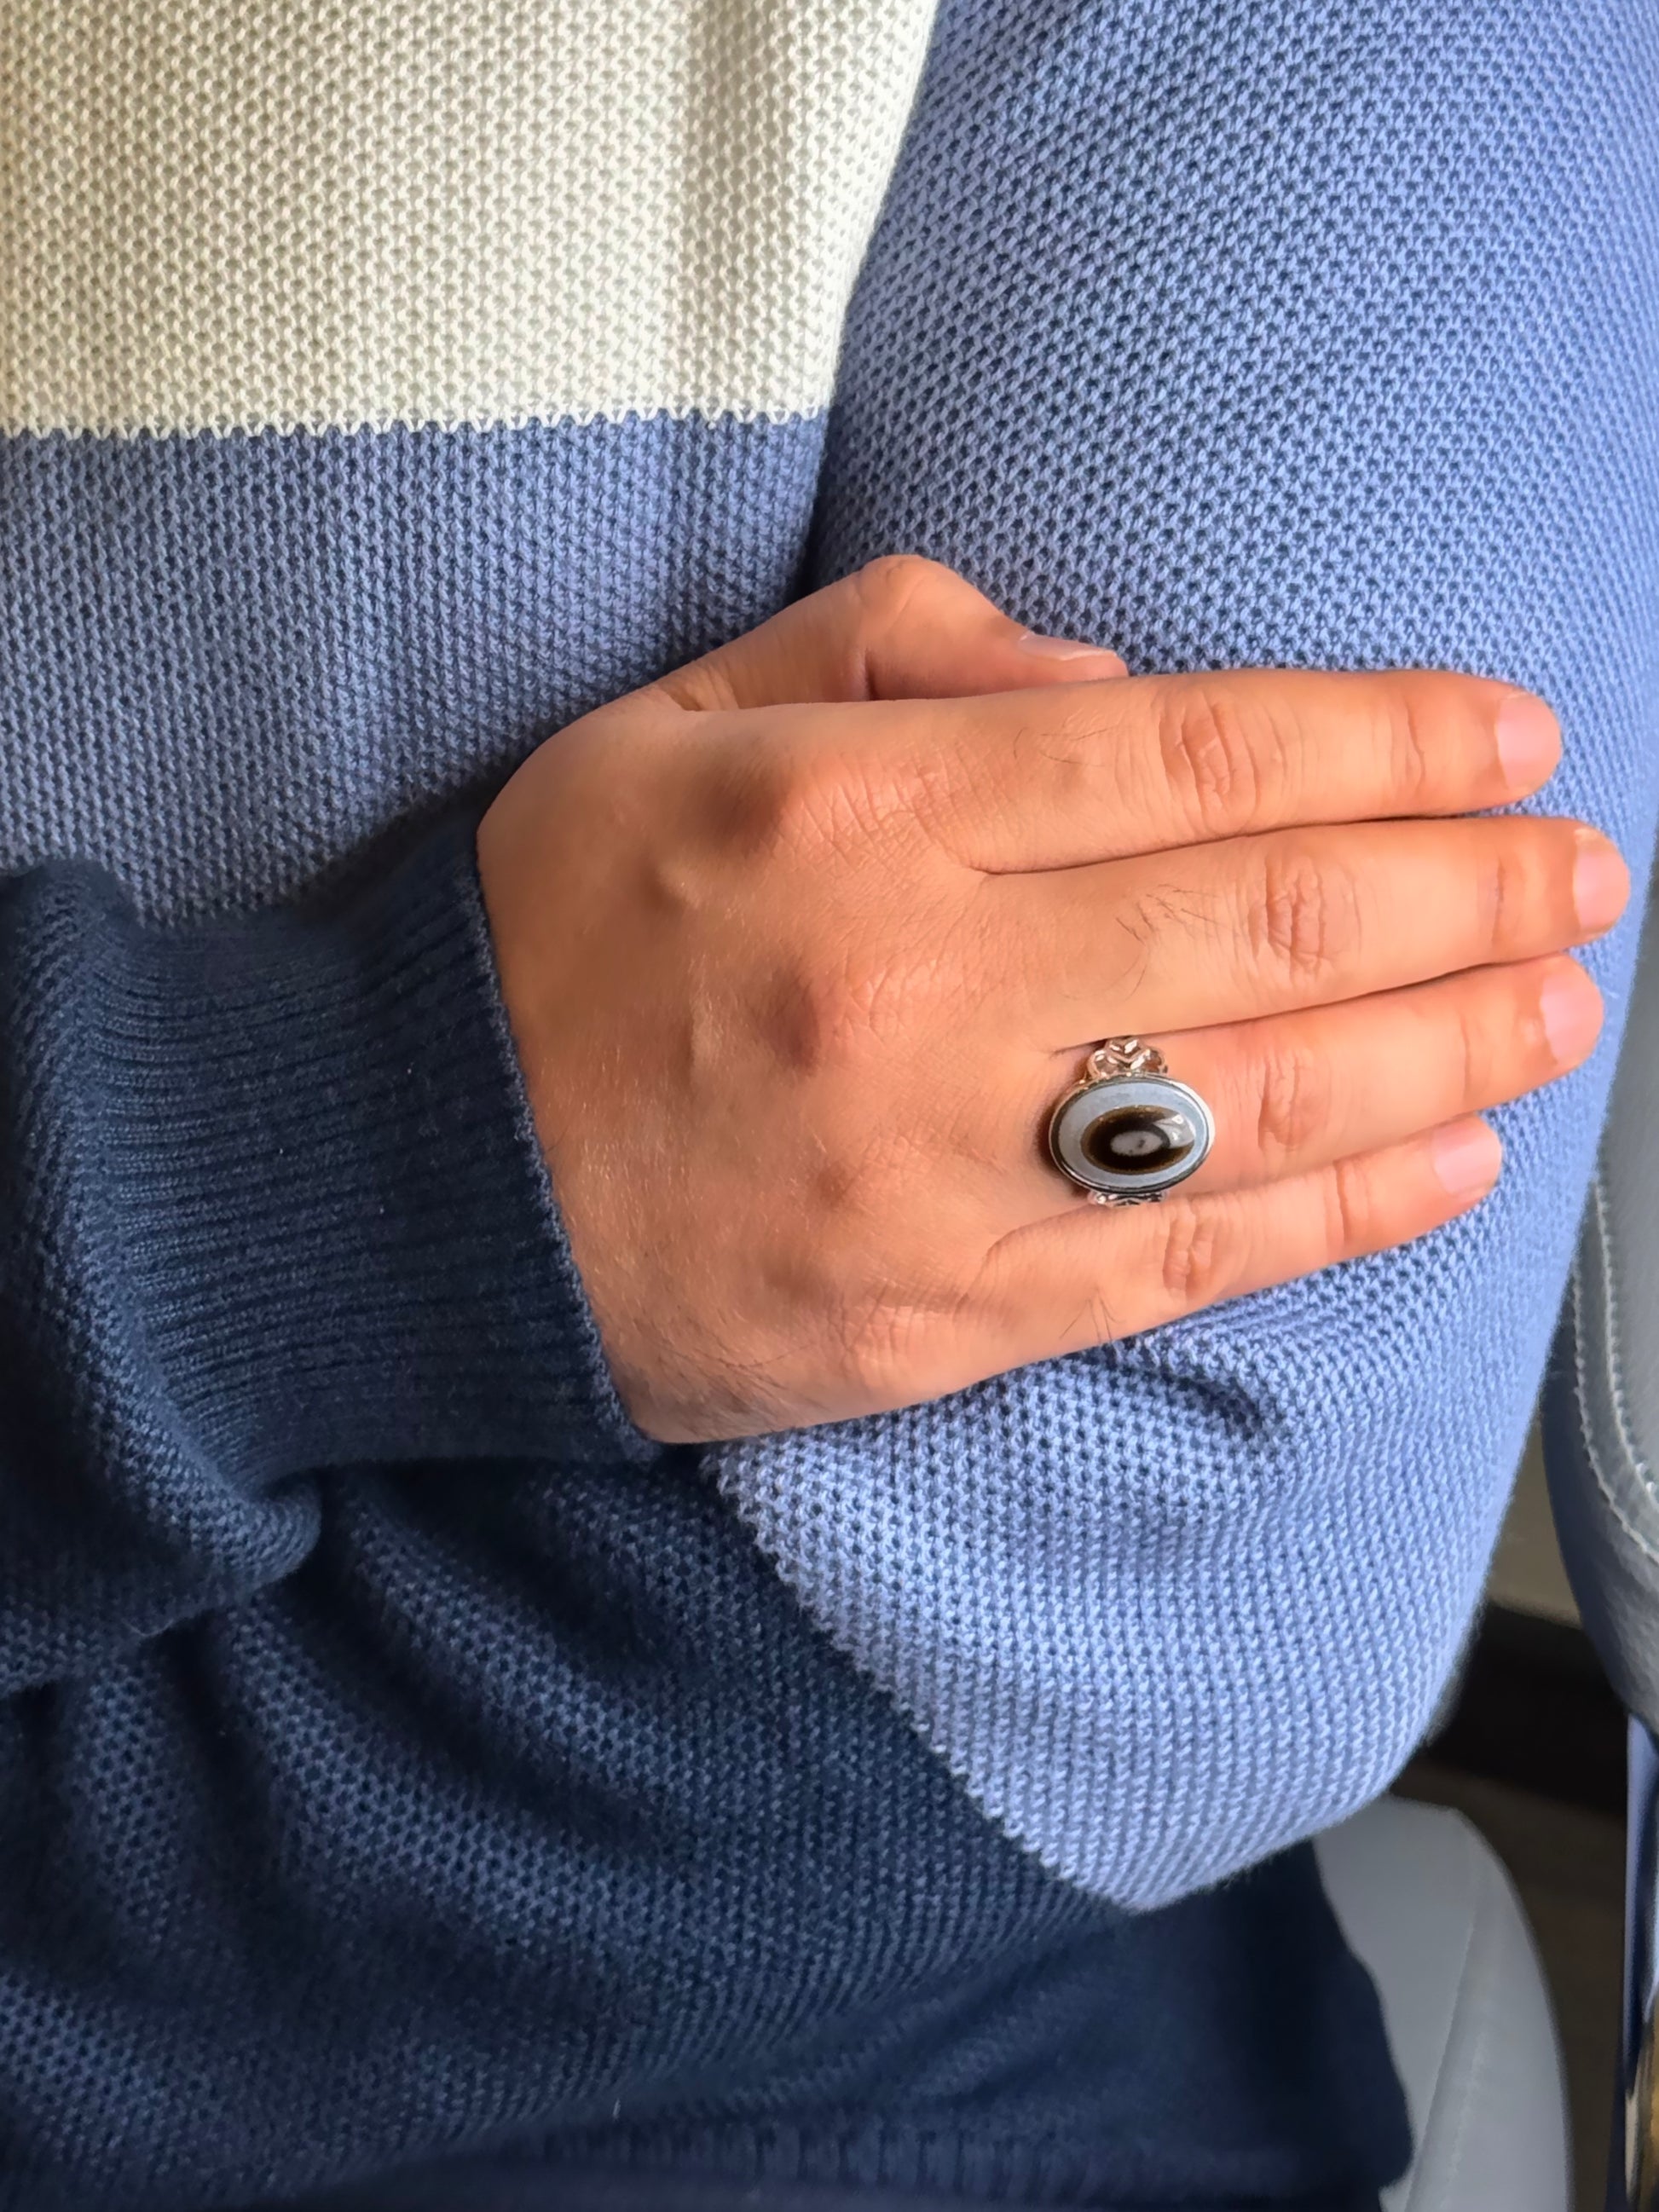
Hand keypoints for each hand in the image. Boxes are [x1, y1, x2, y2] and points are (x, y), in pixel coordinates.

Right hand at [476, 557, 1625, 1442]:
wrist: (415, 1190)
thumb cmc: (549, 935)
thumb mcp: (670, 722)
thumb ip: (889, 654)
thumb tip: (1111, 683)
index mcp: (856, 816)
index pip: (1189, 754)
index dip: (1382, 739)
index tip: (1508, 735)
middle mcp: (919, 991)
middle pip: (1266, 922)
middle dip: (1464, 885)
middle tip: (1583, 867)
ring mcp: (940, 1172)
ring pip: (1263, 1099)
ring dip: (1448, 1045)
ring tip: (1561, 999)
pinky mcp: (941, 1317)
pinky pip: (1182, 1259)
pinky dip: (1342, 1212)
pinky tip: (1451, 1161)